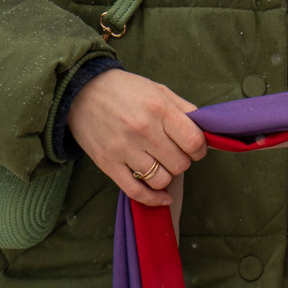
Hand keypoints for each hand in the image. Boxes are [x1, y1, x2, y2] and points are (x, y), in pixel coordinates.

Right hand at [66, 68, 205, 206]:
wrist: (81, 92)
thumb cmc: (125, 89)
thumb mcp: (159, 90)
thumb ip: (184, 110)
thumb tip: (206, 129)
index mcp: (159, 109)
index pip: (193, 141)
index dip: (200, 149)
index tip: (196, 148)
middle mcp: (143, 130)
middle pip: (180, 163)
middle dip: (183, 161)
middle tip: (175, 153)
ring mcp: (124, 149)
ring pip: (161, 179)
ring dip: (167, 175)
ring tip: (162, 164)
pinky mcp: (108, 164)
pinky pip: (136, 192)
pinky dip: (153, 198)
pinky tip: (162, 196)